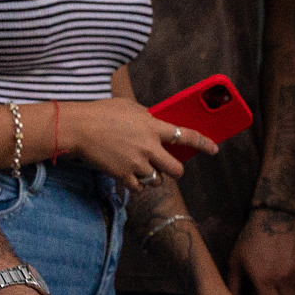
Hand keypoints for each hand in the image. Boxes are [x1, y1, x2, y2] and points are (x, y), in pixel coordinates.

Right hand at [59, 98, 212, 186]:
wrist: (80, 127)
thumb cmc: (102, 112)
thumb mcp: (130, 107)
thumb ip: (147, 116)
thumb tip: (157, 123)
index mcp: (153, 127)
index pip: (186, 136)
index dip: (204, 143)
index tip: (214, 148)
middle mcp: (149, 147)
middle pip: (176, 169)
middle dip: (175, 170)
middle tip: (169, 167)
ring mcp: (137, 163)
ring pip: (157, 180)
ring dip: (153, 176)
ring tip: (142, 168)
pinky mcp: (123, 175)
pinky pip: (139, 187)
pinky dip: (137, 184)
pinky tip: (129, 174)